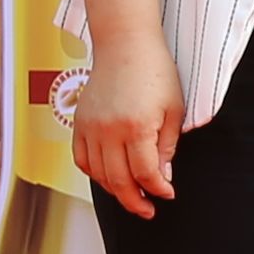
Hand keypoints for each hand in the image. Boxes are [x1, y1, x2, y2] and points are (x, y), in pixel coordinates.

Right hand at [74, 36, 187, 217]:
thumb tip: (162, 177)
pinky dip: (94, 173)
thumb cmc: (154, 71)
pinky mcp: (79, 123)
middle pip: (119, 181)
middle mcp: (109, 131)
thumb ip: (167, 146)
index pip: (145, 173)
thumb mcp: (173, 109)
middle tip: (148, 209)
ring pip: (98, 174)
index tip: (167, 194)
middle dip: (135, 201)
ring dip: (115, 190)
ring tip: (132, 195)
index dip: (157, 189)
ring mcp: (90, 128)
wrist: (125, 44)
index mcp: (136, 127)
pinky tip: (109, 176)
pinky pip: (82, 159)